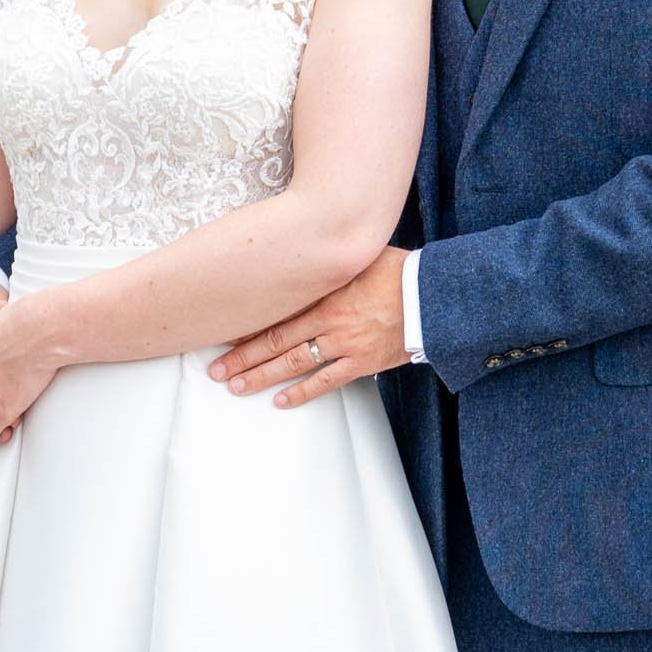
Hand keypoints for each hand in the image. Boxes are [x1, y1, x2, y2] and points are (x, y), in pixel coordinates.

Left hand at [210, 246, 408, 407]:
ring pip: (296, 364)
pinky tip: (281, 400)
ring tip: (237, 387)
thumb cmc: (400, 271)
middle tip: (216, 371)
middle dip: (244, 357)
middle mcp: (330, 321)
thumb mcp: (358, 258)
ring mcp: (346, 344)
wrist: (435, 297)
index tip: (223, 334)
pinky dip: (302, 392)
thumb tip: (304, 251)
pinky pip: (327, 381)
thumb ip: (329, 264)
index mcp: (325, 293)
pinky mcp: (363, 362)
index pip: (277, 312)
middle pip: (277, 342)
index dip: (248, 326)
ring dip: (264, 377)